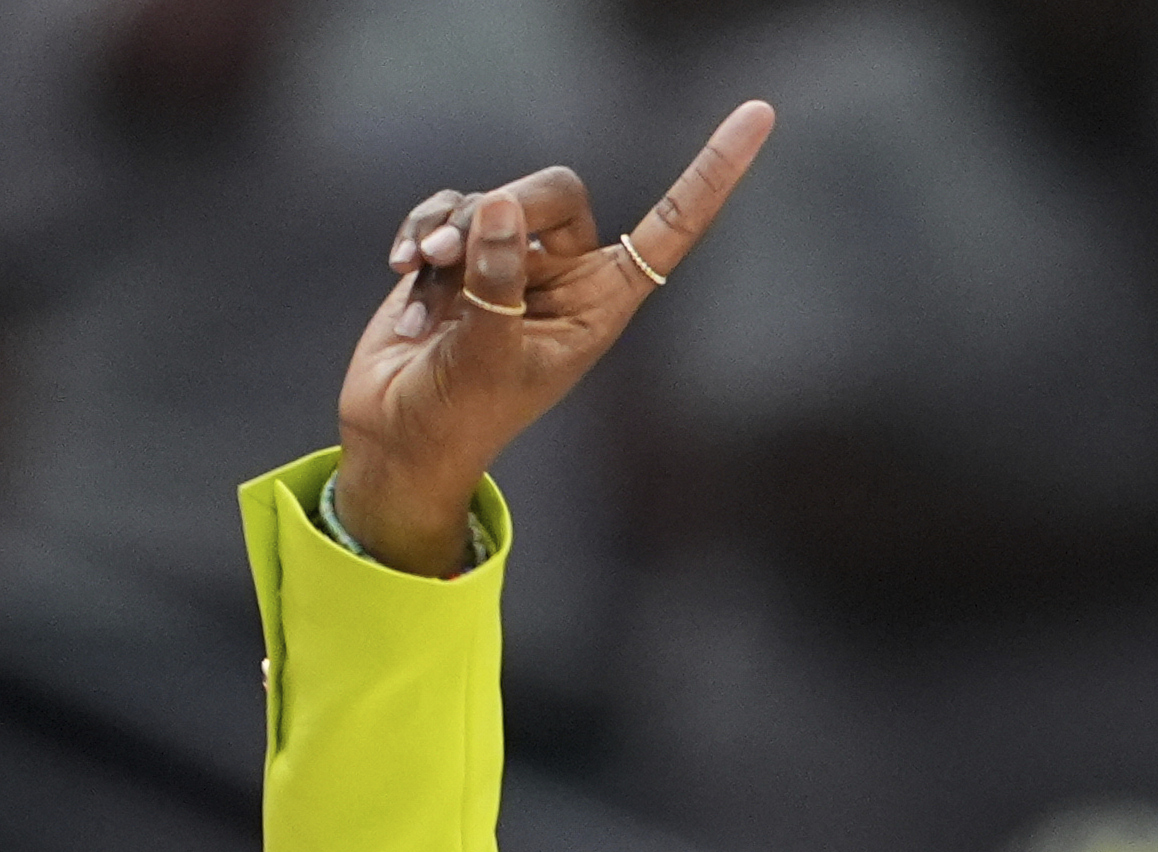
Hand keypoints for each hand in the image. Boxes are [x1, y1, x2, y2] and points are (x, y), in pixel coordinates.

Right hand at [330, 102, 774, 573]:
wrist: (398, 430)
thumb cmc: (457, 414)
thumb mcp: (486, 355)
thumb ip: (496, 280)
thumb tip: (498, 205)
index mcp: (602, 303)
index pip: (673, 226)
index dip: (713, 173)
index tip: (758, 115)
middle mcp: (566, 275)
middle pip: (558, 191)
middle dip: (505, 206)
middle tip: (452, 251)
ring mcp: (512, 261)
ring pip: (491, 201)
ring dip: (447, 237)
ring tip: (423, 283)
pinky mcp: (461, 252)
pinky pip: (446, 208)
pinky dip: (419, 233)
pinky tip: (401, 272)